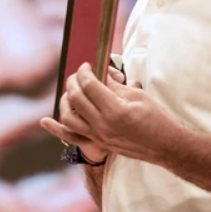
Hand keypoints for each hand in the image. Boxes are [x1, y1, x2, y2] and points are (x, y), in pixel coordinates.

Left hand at [41, 63, 179, 164]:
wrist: (165, 146)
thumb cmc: (156, 118)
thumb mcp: (137, 95)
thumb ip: (114, 85)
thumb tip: (99, 74)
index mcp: (115, 110)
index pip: (89, 85)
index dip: (85, 72)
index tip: (87, 66)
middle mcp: (103, 125)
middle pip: (77, 98)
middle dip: (74, 81)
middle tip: (79, 74)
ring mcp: (98, 137)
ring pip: (69, 117)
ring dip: (66, 100)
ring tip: (71, 90)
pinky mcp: (98, 144)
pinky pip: (71, 138)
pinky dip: (56, 129)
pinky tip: (45, 121)